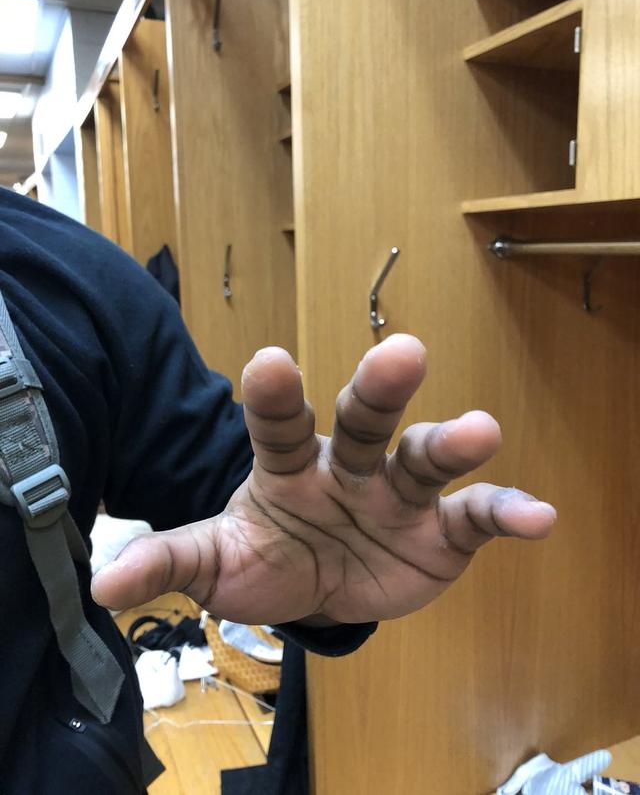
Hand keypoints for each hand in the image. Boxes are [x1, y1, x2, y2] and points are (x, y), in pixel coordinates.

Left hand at [92, 335, 555, 625]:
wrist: (321, 588)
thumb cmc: (267, 558)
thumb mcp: (217, 561)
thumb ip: (169, 564)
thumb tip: (103, 585)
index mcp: (288, 467)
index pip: (278, 425)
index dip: (275, 395)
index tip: (269, 361)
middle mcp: (349, 466)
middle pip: (365, 419)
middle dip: (381, 388)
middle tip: (403, 354)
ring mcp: (399, 495)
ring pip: (426, 458)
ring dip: (454, 443)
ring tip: (480, 431)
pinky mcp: (442, 531)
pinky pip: (475, 517)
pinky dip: (505, 512)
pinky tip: (538, 517)